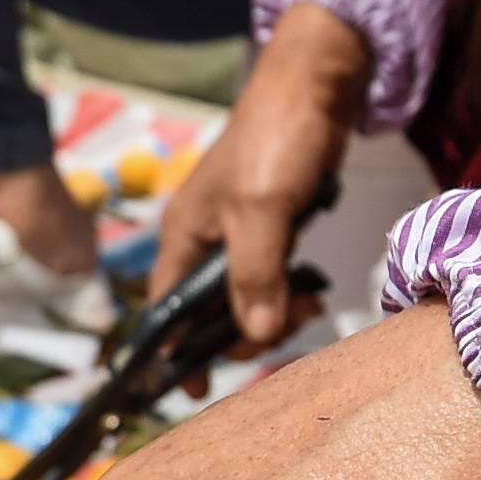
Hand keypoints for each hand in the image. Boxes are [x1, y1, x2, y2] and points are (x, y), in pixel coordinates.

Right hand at [148, 8, 366, 346]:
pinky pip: (273, 275)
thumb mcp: (261, 213)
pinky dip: (289, 291)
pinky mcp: (273, 225)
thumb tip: (253, 334)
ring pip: (246, 295)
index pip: (165, 311)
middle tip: (283, 330)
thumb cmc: (275, 142)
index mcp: (183, 236)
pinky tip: (312, 293)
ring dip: (273, 312)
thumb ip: (254, 275)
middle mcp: (204, 240)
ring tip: (308, 308)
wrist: (315, 87)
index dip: (175, 353)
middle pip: (209, 312)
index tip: (195, 392)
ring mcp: (239, 233)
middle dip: (243, 331)